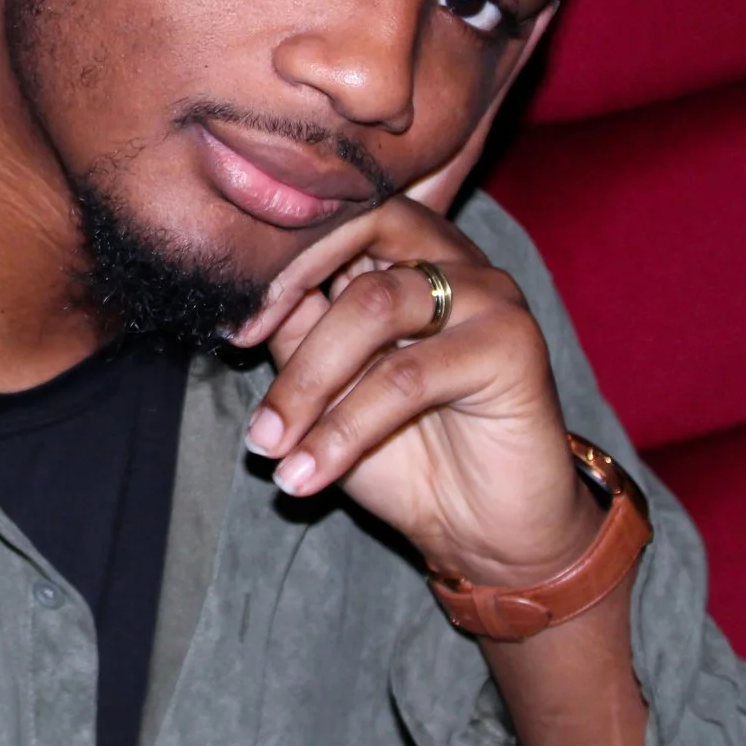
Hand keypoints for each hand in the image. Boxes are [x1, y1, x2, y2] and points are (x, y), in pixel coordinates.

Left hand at [229, 196, 597, 588]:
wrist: (479, 531)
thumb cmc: (400, 453)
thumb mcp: (324, 386)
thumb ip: (295, 330)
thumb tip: (241, 298)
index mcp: (404, 253)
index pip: (338, 214)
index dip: (277, 258)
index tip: (232, 325)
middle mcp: (451, 257)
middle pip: (360, 230)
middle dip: (289, 288)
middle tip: (243, 347)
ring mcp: (488, 295)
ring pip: (376, 306)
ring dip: (306, 382)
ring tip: (270, 446)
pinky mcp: (514, 345)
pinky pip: (407, 376)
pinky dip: (344, 429)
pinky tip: (309, 472)